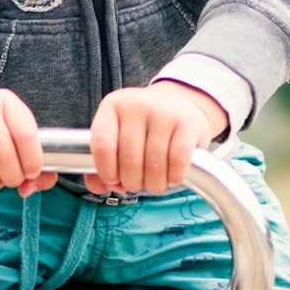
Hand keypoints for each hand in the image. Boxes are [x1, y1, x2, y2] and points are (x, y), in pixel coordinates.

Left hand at [84, 82, 228, 196]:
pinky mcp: (188, 122)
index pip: (102, 146)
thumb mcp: (116, 135)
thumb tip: (103, 187)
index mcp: (112, 107)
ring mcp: (164, 112)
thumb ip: (101, 163)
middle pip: (130, 159)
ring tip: (154, 183)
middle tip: (136, 184)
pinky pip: (178, 160)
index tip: (113, 180)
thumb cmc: (141, 127)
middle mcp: (136, 105)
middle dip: (132, 183)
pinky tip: (172, 177)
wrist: (177, 103)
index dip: (107, 172)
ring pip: (154, 164)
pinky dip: (174, 177)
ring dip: (154, 184)